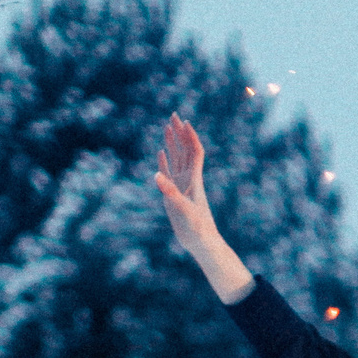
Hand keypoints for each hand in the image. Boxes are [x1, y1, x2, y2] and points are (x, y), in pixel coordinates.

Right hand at [153, 114, 215, 246]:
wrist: (201, 242)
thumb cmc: (196, 228)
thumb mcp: (183, 209)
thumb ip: (170, 192)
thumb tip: (156, 176)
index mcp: (194, 180)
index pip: (195, 152)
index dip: (190, 137)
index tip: (184, 121)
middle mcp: (189, 179)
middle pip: (186, 150)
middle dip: (180, 133)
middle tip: (173, 115)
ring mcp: (181, 186)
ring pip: (177, 159)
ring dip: (173, 142)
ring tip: (167, 127)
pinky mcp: (174, 194)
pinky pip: (169, 172)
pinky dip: (165, 161)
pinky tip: (162, 152)